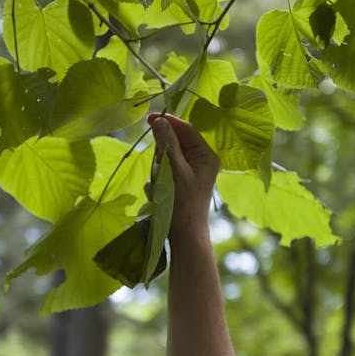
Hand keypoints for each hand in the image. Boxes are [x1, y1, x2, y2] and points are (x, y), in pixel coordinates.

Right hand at [147, 113, 219, 236]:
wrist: (183, 237)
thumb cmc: (182, 205)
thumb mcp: (174, 170)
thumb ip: (167, 144)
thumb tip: (160, 121)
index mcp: (206, 156)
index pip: (185, 129)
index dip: (167, 122)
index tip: (148, 118)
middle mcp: (200, 162)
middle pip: (173, 144)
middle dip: (161, 156)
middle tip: (160, 173)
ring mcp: (189, 174)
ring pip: (164, 160)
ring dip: (157, 172)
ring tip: (160, 189)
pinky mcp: (178, 185)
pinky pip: (162, 175)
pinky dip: (157, 183)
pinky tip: (159, 196)